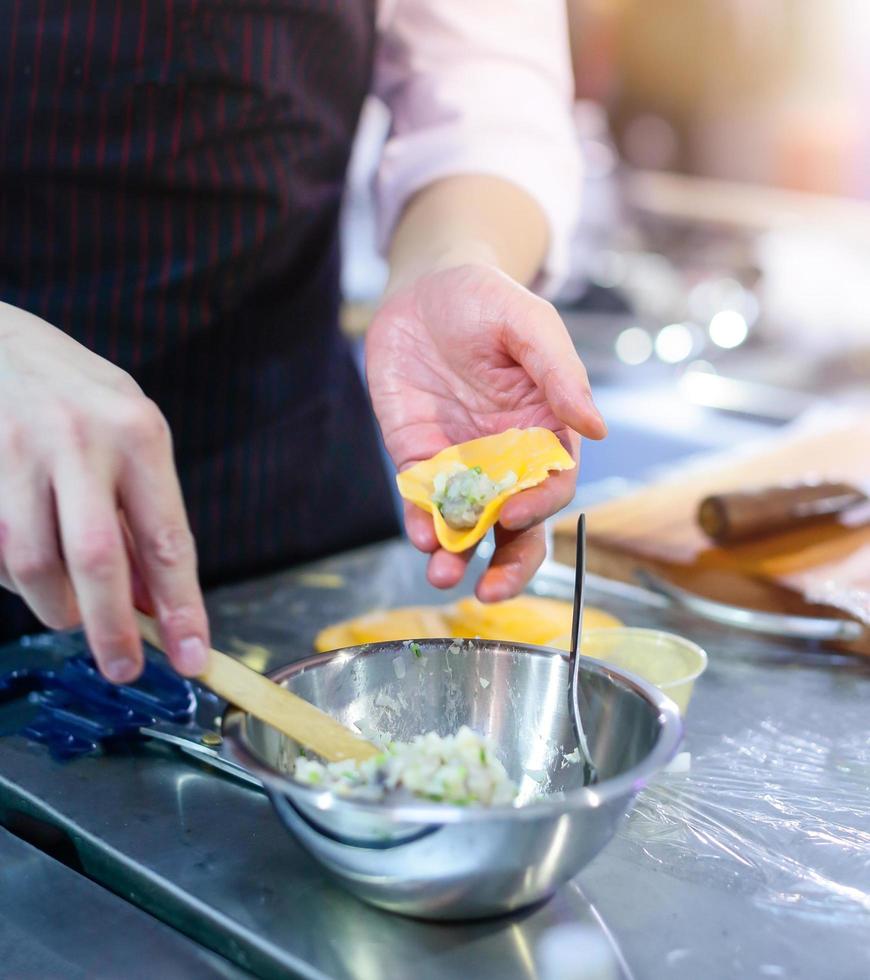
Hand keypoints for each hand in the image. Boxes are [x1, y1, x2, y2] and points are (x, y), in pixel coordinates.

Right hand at [0, 303, 208, 682]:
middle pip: (97, 561)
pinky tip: (29, 564)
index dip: (182, 607)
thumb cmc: (77, 397)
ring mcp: (17, 450)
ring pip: (33, 565)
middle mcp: (80, 439)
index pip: (168, 539)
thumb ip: (143, 518)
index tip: (191, 656)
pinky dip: (15, 576)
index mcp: (138, 432)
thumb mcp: (129, 438)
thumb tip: (155, 603)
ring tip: (70, 605)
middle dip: (112, 630)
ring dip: (55, 605)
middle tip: (123, 669)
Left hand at [366, 264, 605, 600]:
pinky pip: (422, 503)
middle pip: (516, 527)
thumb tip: (597, 429)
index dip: (540, 507)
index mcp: (543, 433)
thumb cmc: (487, 299)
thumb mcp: (527, 324)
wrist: (423, 289)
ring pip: (468, 526)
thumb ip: (558, 374)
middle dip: (508, 565)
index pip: (552, 487)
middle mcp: (505, 459)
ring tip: (443, 572)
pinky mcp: (418, 459)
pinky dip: (422, 524)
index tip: (516, 513)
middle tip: (490, 592)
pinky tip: (420, 534)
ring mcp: (461, 464)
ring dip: (458, 555)